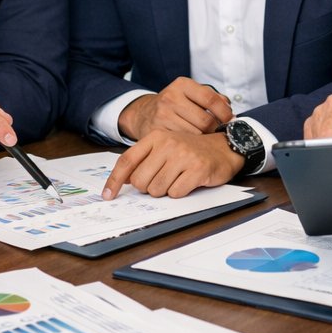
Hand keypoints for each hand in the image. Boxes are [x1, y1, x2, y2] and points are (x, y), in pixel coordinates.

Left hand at [102, 130, 243, 199]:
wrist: (223, 147)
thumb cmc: (191, 150)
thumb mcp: (165, 147)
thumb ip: (144, 159)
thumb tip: (124, 179)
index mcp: (156, 137)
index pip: (127, 160)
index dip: (114, 180)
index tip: (108, 195)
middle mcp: (168, 144)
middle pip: (140, 181)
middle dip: (148, 187)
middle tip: (162, 180)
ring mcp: (183, 156)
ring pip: (157, 189)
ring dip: (165, 190)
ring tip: (177, 179)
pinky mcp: (197, 169)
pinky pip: (176, 192)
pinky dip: (180, 192)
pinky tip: (188, 181)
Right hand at [119, 77, 233, 139]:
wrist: (143, 114)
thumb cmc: (175, 104)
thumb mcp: (190, 93)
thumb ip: (213, 98)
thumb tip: (230, 111)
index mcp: (182, 85)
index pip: (211, 99)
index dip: (225, 112)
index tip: (230, 120)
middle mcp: (170, 98)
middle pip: (205, 121)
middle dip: (216, 129)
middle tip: (218, 132)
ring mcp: (162, 115)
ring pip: (196, 135)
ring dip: (205, 140)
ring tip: (206, 139)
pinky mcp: (157, 132)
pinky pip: (183, 144)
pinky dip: (192, 146)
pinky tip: (193, 145)